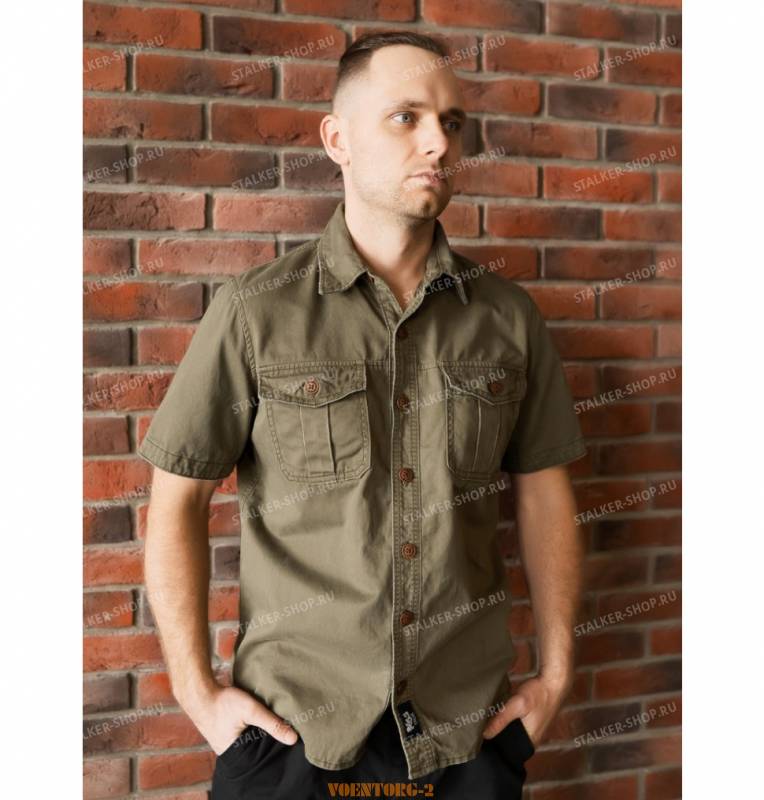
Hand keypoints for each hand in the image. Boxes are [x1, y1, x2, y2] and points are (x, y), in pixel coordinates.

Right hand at [183, 683, 298, 754]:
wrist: (201, 692)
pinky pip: (249, 731)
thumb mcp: (251, 711)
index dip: (275, 748)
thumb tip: (294, 739)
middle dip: (270, 739)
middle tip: (286, 728)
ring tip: (276, 721)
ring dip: (263, 730)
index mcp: (237, 755)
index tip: (291, 739)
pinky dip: (256, 725)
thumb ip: (272, 724)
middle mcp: (233, 751)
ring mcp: (231, 741)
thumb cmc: (223, 703)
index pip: (263, 756)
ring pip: (255, 738)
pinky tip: (264, 716)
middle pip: (259, 748)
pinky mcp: (231, 730)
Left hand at [482, 673, 570, 747]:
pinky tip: (501, 712)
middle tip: (481, 726)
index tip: (481, 738)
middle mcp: (532, 739)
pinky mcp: (532, 721)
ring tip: (488, 719)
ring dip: (502, 726)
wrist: (553, 681)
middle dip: (497, 734)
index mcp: (530, 741)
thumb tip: (485, 735)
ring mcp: (533, 730)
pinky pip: (517, 725)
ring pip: (512, 732)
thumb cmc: (538, 693)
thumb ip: (502, 719)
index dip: (494, 745)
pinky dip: (508, 720)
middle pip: (509, 741)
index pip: (507, 750)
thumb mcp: (517, 704)